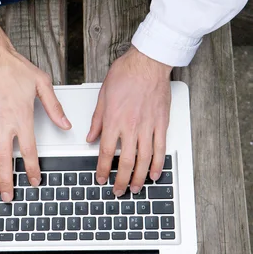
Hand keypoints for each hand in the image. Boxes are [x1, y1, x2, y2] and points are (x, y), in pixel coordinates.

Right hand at [0, 15, 70, 202]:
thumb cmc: (14, 67)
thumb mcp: (41, 83)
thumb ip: (54, 107)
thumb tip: (65, 123)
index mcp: (21, 116)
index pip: (28, 150)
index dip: (32, 168)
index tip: (34, 180)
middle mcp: (3, 122)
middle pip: (5, 159)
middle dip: (8, 180)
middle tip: (10, 195)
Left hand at [86, 45, 171, 194]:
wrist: (148, 62)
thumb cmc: (126, 73)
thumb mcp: (103, 95)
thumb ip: (97, 119)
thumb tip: (91, 136)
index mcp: (114, 119)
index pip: (107, 152)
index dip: (103, 169)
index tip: (101, 178)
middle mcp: (131, 126)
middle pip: (127, 162)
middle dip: (121, 180)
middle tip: (118, 190)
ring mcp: (148, 126)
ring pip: (145, 159)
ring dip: (140, 177)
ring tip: (135, 188)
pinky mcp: (162, 123)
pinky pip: (161, 149)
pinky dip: (158, 164)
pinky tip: (156, 173)